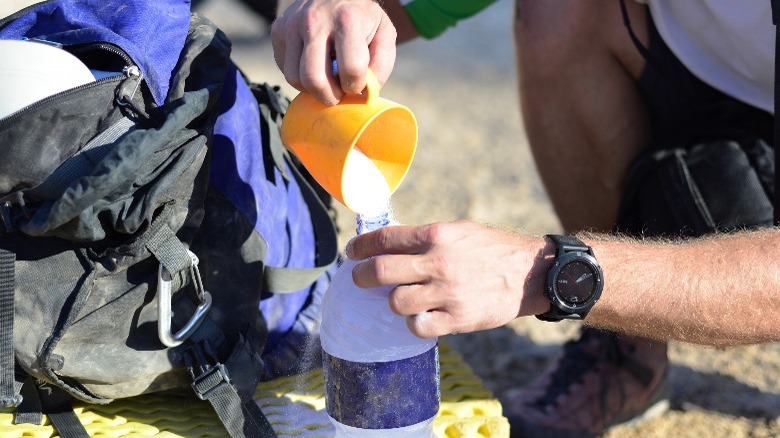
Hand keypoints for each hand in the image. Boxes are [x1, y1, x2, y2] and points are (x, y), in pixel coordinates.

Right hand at [271, 0, 396, 104]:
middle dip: (329, 96)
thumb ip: (381, 64)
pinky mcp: (278, 30)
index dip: (356, 86)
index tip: (356, 83)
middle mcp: (315, 20)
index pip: (351, 69)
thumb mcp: (384, 33)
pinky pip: (285, 69)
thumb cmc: (362, 18)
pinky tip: (314, 66)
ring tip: (326, 80)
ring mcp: (292, 24)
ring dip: (312, 89)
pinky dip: (299, 77)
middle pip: (314, 79)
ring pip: (294, 78)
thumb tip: (365, 93)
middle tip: (338, 93)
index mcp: (347, 20)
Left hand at [346, 220, 552, 337]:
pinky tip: (421, 316)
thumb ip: (425, 237)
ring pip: (396, 303)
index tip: (352, 252)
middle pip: (381, 272)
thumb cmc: (493, 249)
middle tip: (359, 278)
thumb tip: (388, 244)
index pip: (385, 239)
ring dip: (392, 301)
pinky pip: (418, 327)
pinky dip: (414, 323)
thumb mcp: (459, 231)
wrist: (532, 274)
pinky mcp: (458, 319)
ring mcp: (447, 293)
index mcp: (437, 236)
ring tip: (401, 298)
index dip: (361, 246)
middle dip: (361, 276)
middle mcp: (439, 263)